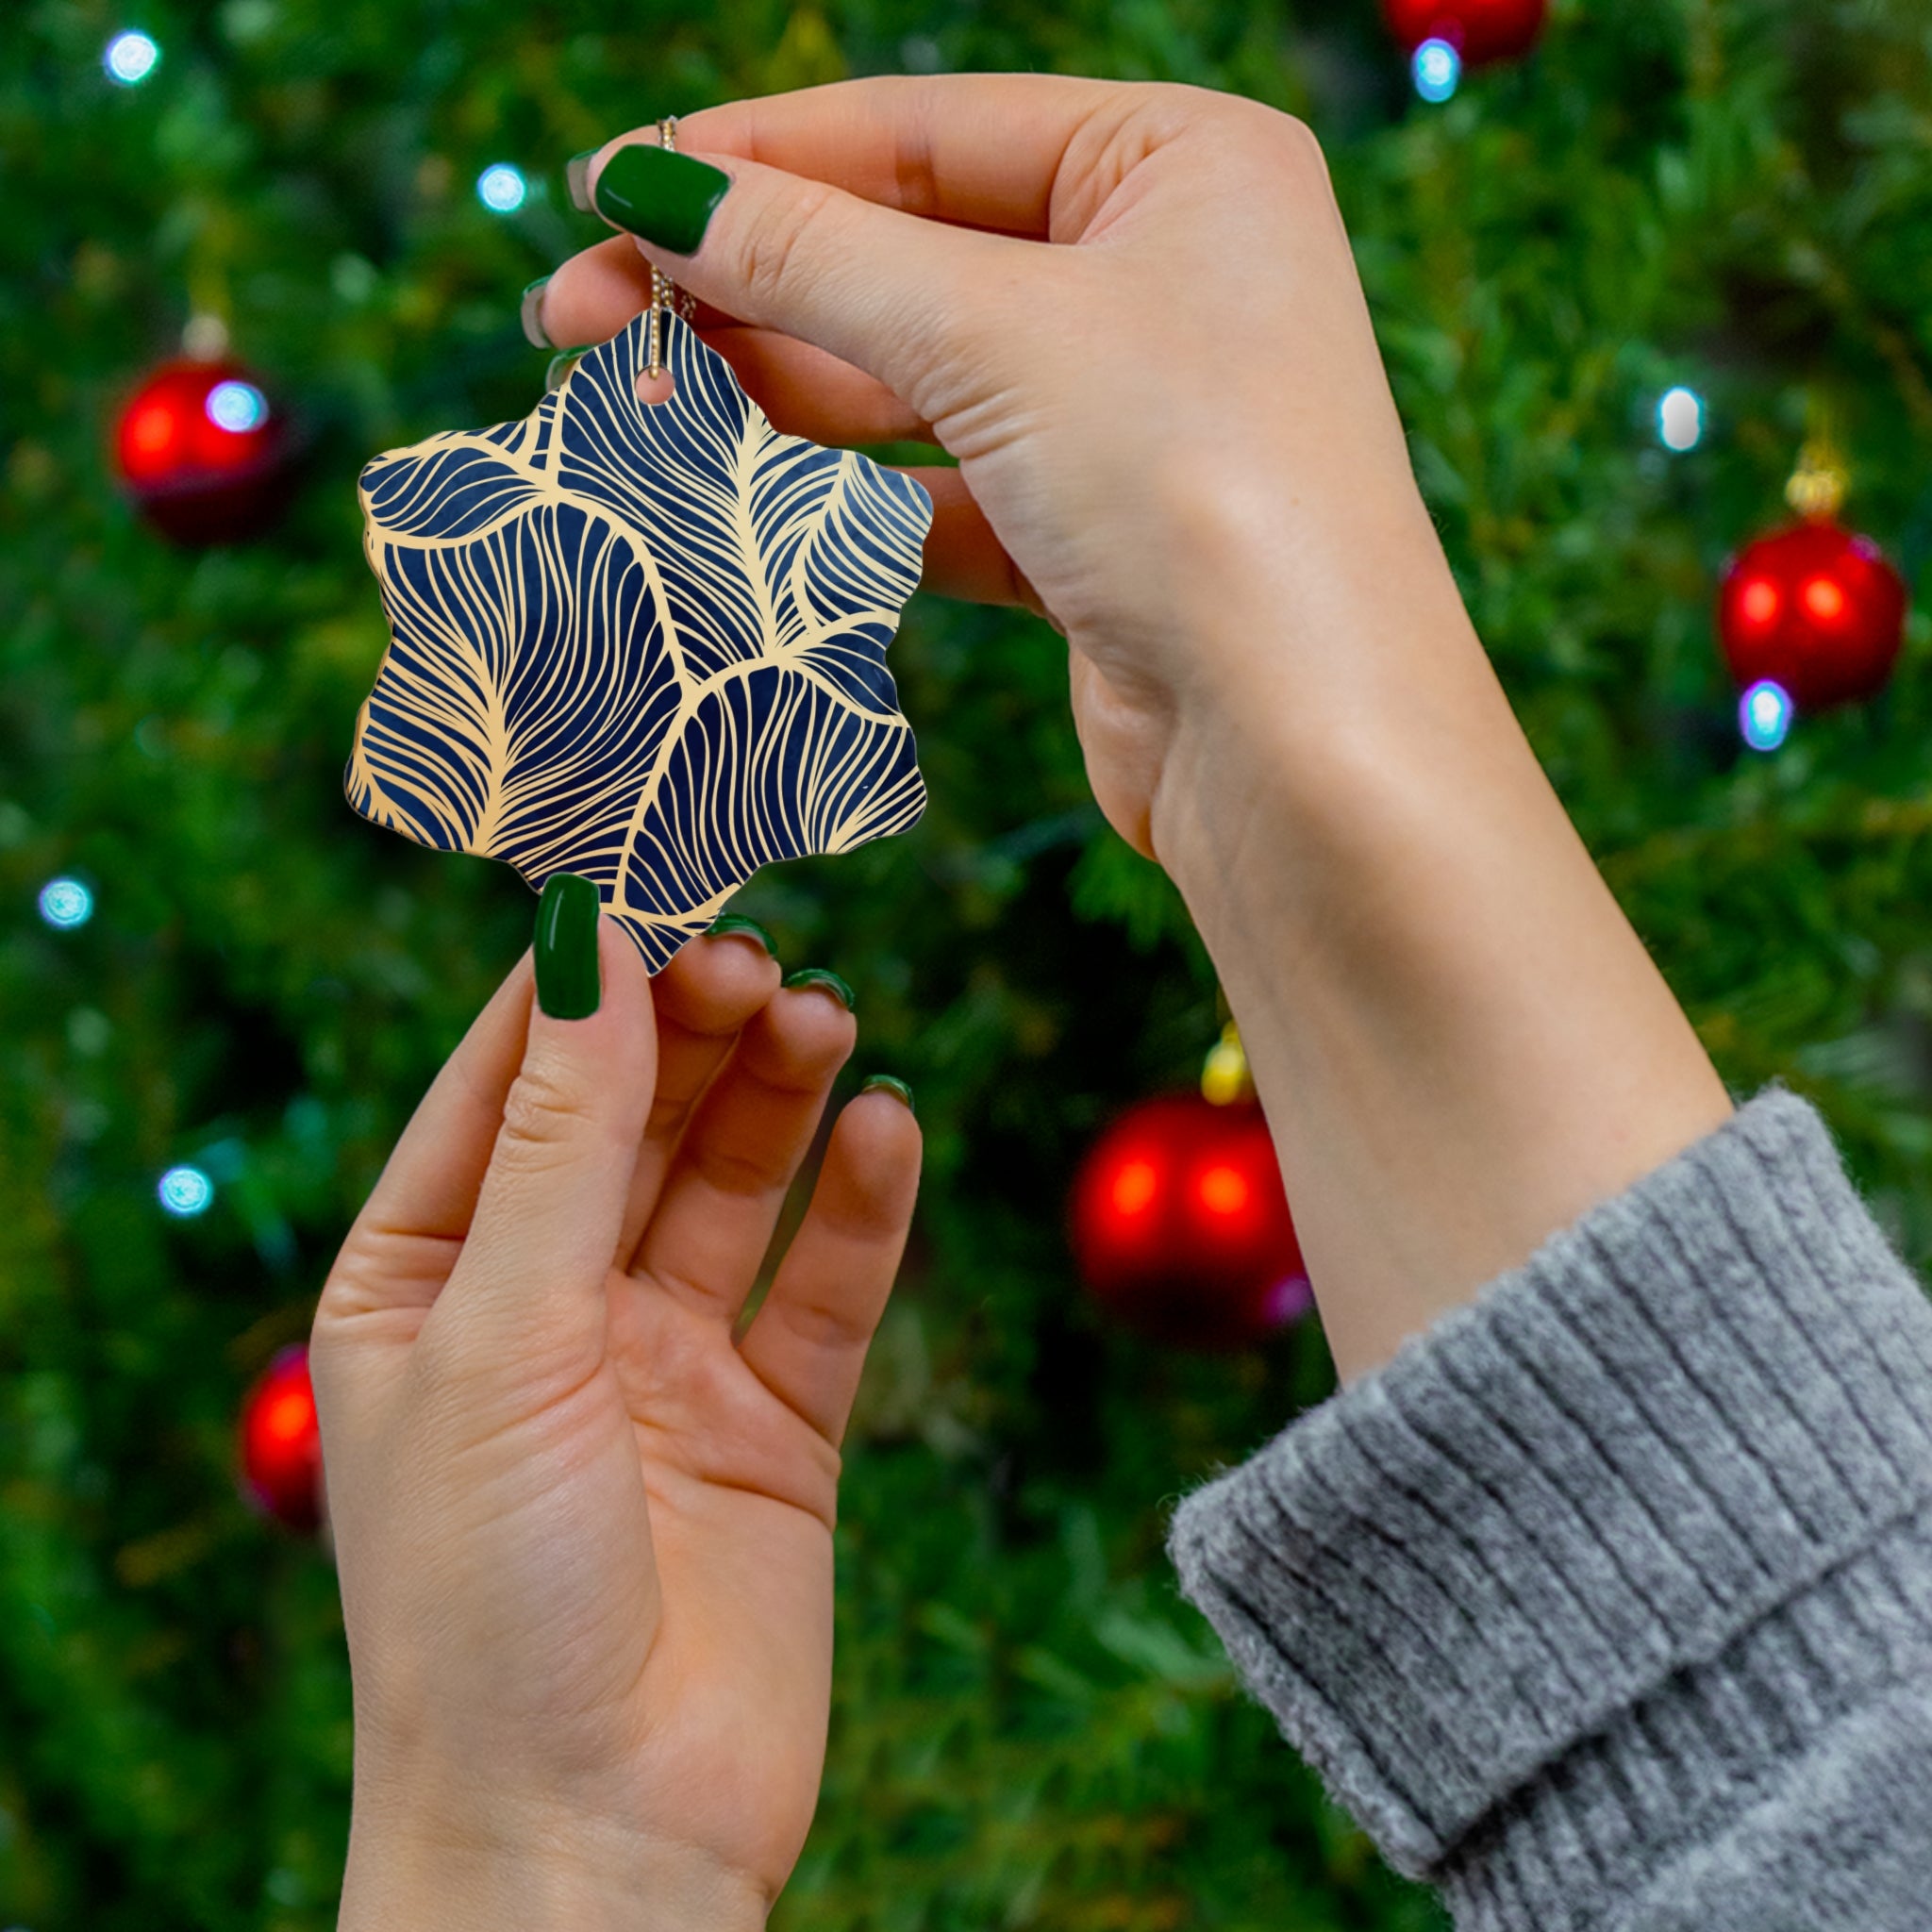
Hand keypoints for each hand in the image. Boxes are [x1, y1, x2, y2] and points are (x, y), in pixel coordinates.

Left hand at [312, 918, 918, 1929]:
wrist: (596, 1842)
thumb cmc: (486, 1602)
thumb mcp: (503, 1338)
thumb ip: (561, 1139)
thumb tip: (589, 941)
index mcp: (427, 1282)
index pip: (506, 1082)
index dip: (579, 976)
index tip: (654, 867)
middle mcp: (546, 1310)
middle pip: (632, 1118)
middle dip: (692, 1028)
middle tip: (760, 952)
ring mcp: (665, 1366)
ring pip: (734, 1184)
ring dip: (780, 1095)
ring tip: (827, 1017)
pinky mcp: (775, 1428)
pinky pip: (825, 1287)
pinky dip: (860, 1205)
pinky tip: (888, 1128)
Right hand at [539, 79, 1729, 1378]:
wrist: (1305, 751)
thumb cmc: (1198, 491)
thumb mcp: (994, 336)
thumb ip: (813, 256)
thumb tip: (650, 186)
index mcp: (1182, 161)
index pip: (925, 129)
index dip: (754, 158)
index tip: (603, 190)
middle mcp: (1166, 273)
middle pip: (909, 251)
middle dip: (744, 281)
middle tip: (575, 316)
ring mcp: (1131, 413)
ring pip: (915, 376)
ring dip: (776, 386)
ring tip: (633, 400)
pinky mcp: (1095, 536)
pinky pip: (940, 487)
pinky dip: (844, 492)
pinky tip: (738, 496)